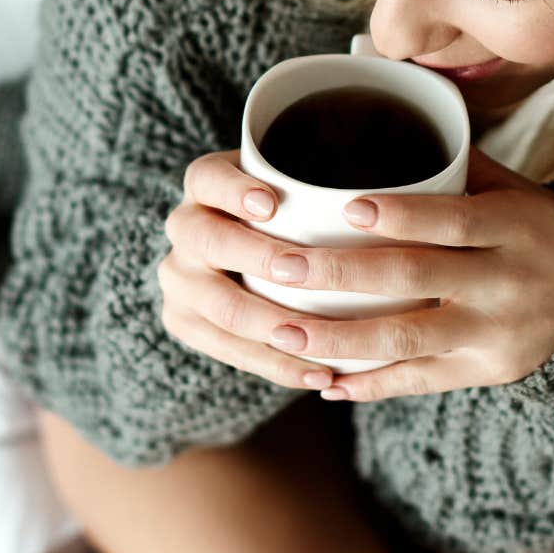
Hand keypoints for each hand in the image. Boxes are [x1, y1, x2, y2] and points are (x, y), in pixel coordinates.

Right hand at [157, 149, 340, 391]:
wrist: (246, 253)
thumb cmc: (291, 214)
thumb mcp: (296, 186)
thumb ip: (320, 186)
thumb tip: (375, 199)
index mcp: (203, 185)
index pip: (208, 179)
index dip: (234, 191)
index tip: (271, 205)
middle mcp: (184, 229)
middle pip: (211, 242)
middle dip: (258, 259)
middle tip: (299, 274)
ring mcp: (178, 278)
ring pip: (221, 308)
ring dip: (273, 327)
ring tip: (321, 343)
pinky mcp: (184, 321)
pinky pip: (229, 350)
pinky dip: (277, 365)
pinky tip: (317, 374)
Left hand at [265, 149, 553, 401]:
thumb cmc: (539, 228)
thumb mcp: (514, 188)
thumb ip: (454, 162)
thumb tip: (386, 110)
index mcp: (514, 225)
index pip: (452, 220)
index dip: (400, 215)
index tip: (345, 206)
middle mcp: (506, 281)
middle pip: (415, 279)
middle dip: (341, 274)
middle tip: (279, 266)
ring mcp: (496, 331)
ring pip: (409, 340)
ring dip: (340, 341)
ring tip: (284, 334)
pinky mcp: (489, 370)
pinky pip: (422, 381)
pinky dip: (372, 385)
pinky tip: (326, 384)